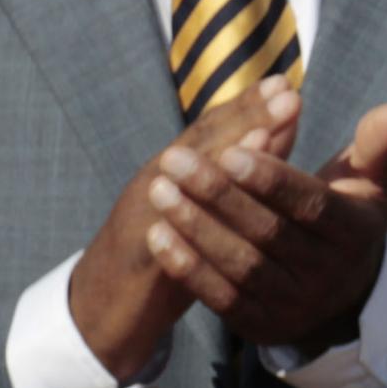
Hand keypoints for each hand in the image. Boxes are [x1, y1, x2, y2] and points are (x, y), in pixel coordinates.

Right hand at [68, 81, 302, 381]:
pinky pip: (165, 239)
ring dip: (221, 157)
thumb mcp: (200, 205)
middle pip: (201, 145)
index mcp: (175, 170)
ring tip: (262, 133)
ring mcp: (144, 218)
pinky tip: (211, 212)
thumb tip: (277, 130)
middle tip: (285, 92)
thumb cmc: (167, 248)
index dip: (250, 106)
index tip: (286, 82)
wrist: (100, 305)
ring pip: (181, 182)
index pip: (215, 131)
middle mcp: (157, 183)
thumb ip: (235, 171)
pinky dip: (190, 222)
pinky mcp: (141, 262)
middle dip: (245, 117)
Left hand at [141, 103, 386, 355]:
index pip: (313, 205)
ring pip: (241, 264)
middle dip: (218, 194)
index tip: (231, 150)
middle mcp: (331, 274)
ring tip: (160, 190)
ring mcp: (297, 304)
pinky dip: (188, 267)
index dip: (272, 180)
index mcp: (358, 232)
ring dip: (195, 227)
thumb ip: (377, 144)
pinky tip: (159, 233)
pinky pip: (221, 297)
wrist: (342, 294)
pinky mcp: (263, 326)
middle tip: (174, 159)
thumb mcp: (373, 181)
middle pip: (268, 233)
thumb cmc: (348, 216)